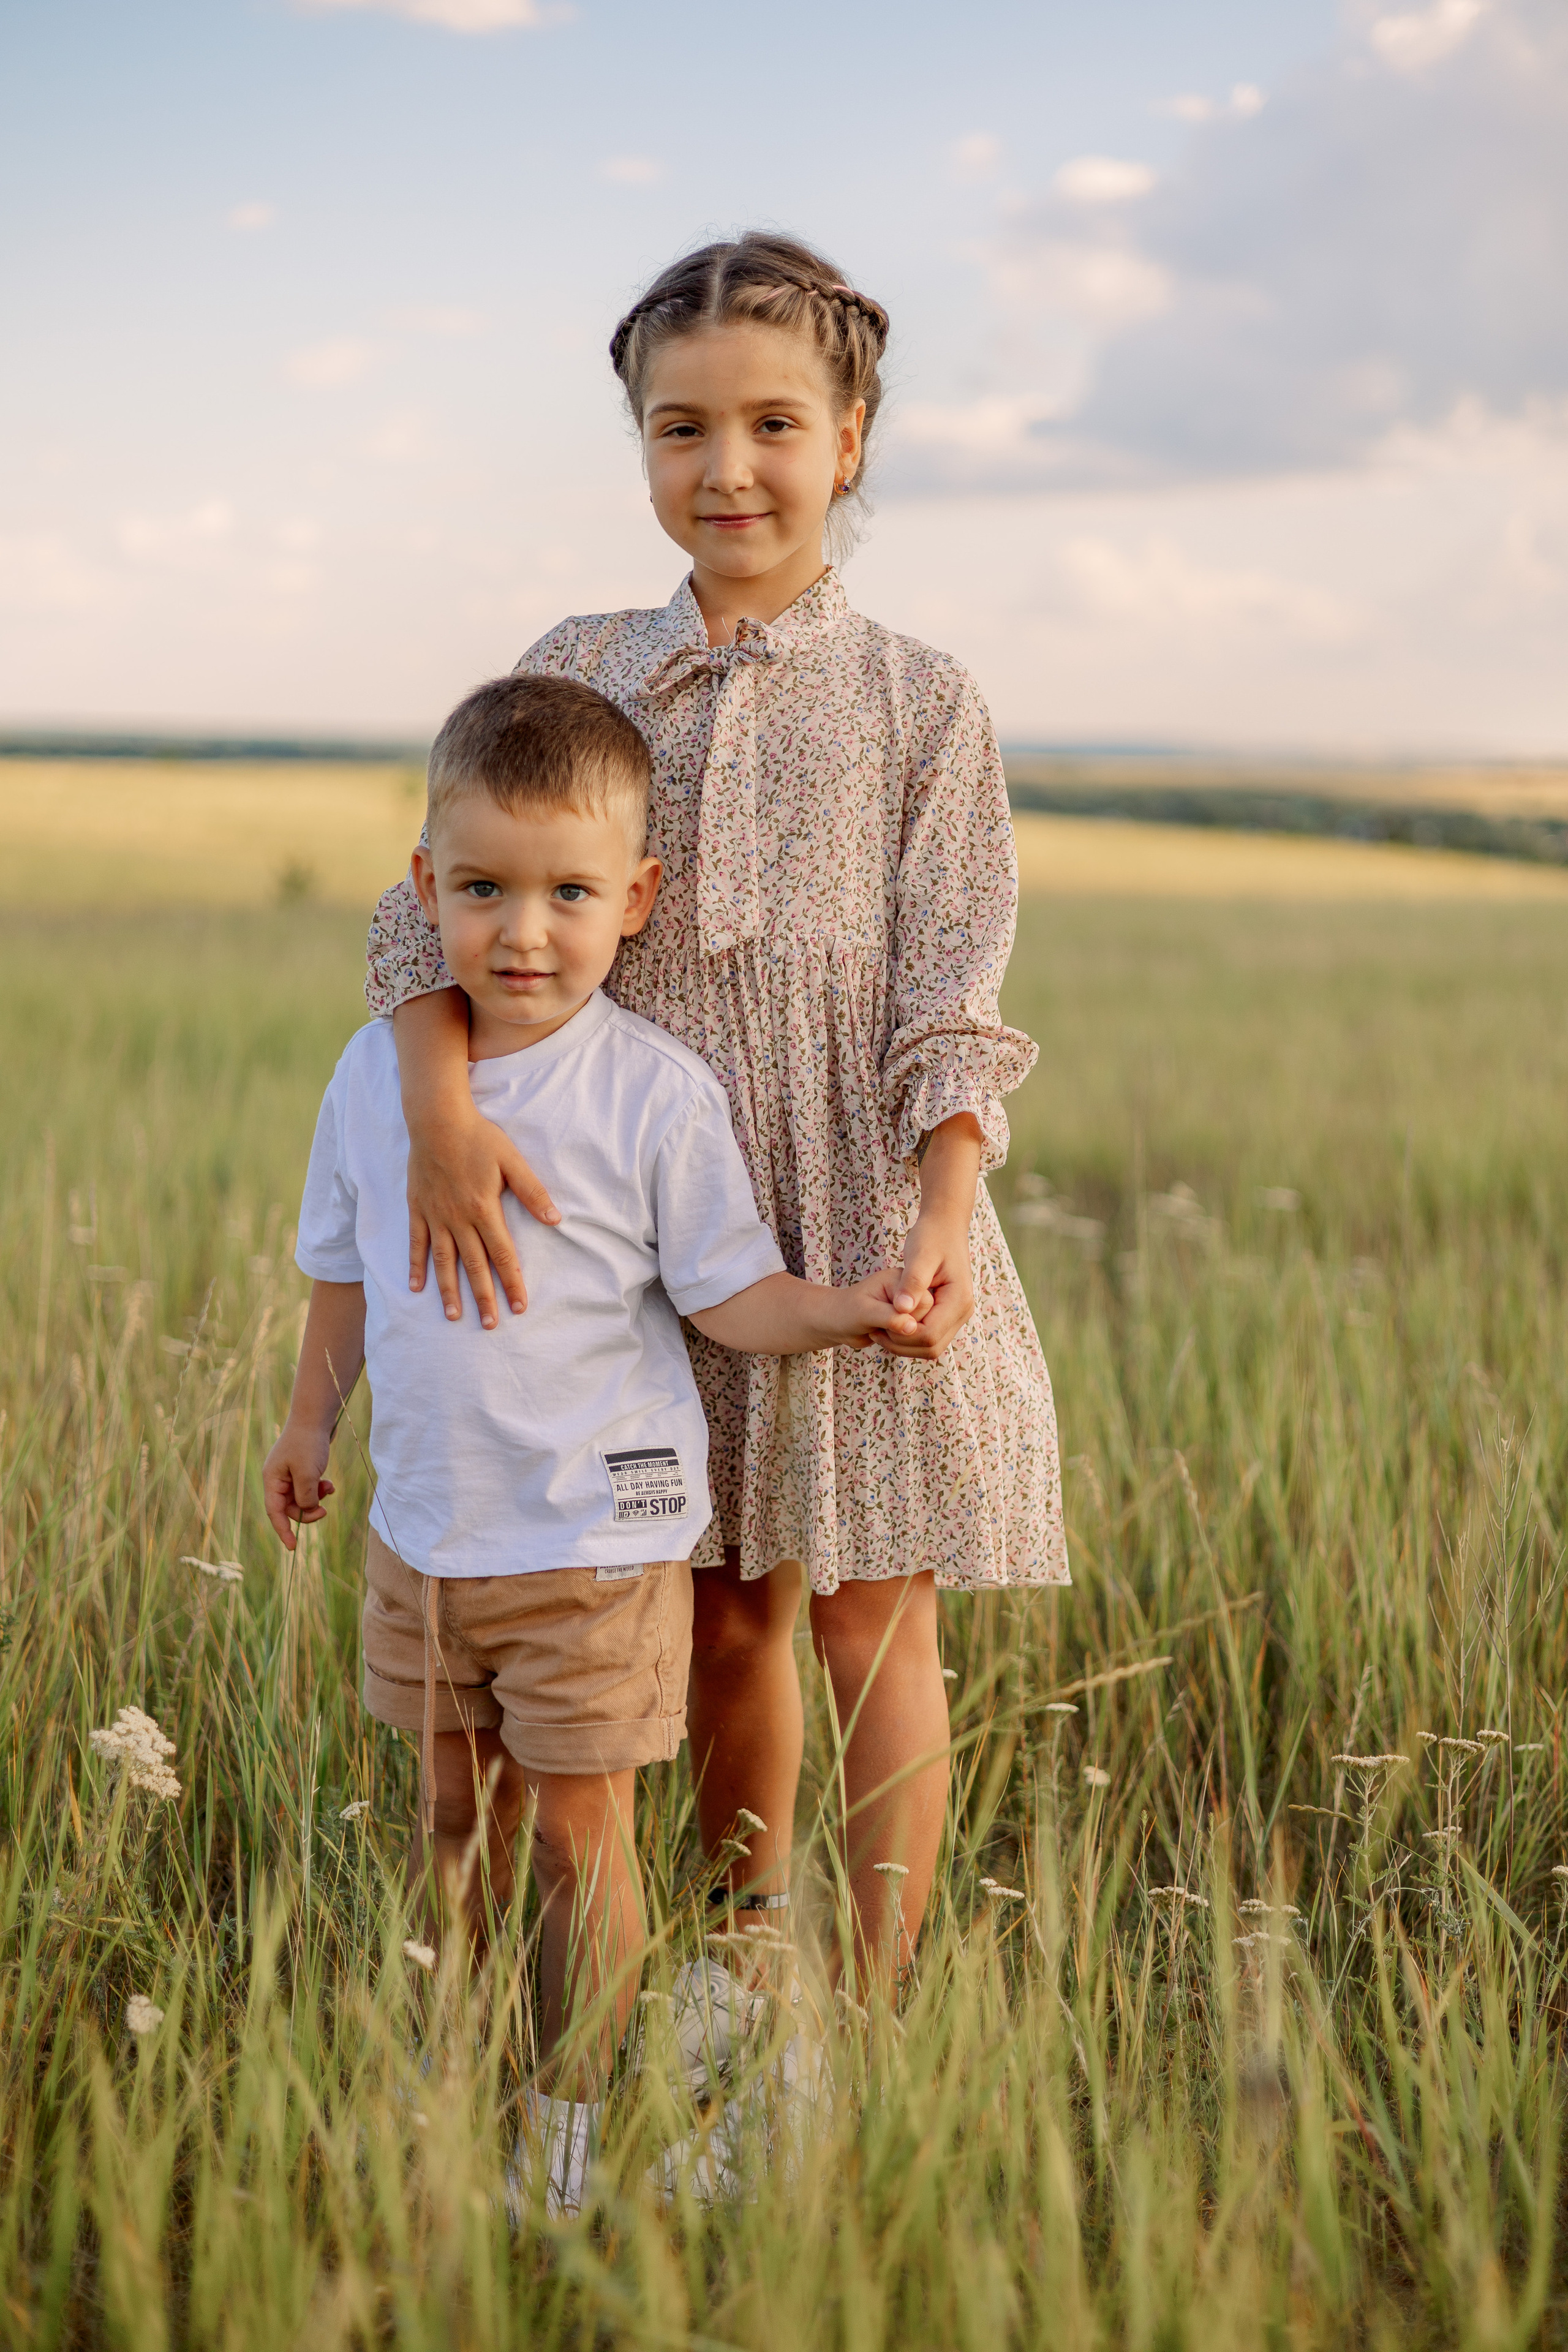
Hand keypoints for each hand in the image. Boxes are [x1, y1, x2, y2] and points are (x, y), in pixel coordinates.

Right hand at [263, 1421, 335, 1549]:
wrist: (315, 1417)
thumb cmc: (308, 1443)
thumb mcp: (307, 1473)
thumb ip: (305, 1496)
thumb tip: (307, 1510)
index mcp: (272, 1480)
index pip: (274, 1512)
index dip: (283, 1530)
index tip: (293, 1547)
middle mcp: (278, 1479)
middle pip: (291, 1507)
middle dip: (307, 1511)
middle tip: (324, 1511)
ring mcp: (290, 1474)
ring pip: (303, 1498)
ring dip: (316, 1498)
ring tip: (329, 1487)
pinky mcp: (303, 1469)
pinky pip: (310, 1488)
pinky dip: (320, 1489)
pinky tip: (329, 1483)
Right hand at [407, 1105, 559, 1329]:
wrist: (437, 1119)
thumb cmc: (478, 1138)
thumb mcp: (512, 1160)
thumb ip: (532, 1192)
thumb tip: (556, 1219)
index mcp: (484, 1209)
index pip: (503, 1254)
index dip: (512, 1282)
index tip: (520, 1307)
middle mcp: (458, 1218)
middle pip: (474, 1265)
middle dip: (483, 1297)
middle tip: (490, 1324)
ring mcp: (435, 1215)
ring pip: (443, 1261)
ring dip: (449, 1290)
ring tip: (453, 1316)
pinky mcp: (417, 1208)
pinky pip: (416, 1242)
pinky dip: (416, 1266)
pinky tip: (416, 1287)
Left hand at [837, 1269, 932, 1349]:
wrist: (840, 1318)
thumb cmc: (848, 1308)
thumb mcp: (864, 1310)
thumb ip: (889, 1317)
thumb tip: (911, 1327)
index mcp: (907, 1278)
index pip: (925, 1305)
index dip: (907, 1321)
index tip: (881, 1320)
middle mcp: (918, 1293)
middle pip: (932, 1325)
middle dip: (905, 1336)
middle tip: (880, 1326)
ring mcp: (920, 1310)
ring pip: (930, 1340)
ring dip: (903, 1344)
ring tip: (882, 1332)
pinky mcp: (918, 1325)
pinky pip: (923, 1346)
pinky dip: (904, 1348)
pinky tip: (887, 1337)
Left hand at [875, 1215, 974, 1359]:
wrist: (945, 1226)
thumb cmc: (931, 1236)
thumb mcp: (918, 1256)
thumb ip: (912, 1283)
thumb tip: (902, 1309)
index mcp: (959, 1299)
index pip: (929, 1335)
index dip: (902, 1336)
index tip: (878, 1325)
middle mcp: (963, 1311)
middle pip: (931, 1346)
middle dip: (902, 1343)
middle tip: (876, 1331)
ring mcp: (958, 1314)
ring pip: (931, 1346)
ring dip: (905, 1343)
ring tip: (880, 1327)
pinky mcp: (949, 1313)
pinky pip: (930, 1335)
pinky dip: (910, 1336)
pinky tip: (891, 1322)